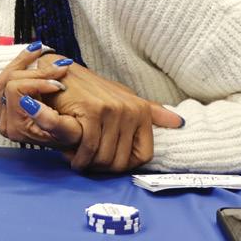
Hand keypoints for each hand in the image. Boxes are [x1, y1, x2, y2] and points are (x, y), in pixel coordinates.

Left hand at [0, 44, 80, 147]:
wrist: (74, 142)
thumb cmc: (73, 136)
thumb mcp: (69, 130)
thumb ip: (49, 120)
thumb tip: (28, 102)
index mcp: (17, 127)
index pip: (16, 89)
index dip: (39, 82)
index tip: (59, 83)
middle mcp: (5, 123)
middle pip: (8, 81)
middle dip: (35, 72)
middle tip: (59, 70)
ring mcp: (2, 117)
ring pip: (2, 80)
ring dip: (21, 64)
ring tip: (40, 53)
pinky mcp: (4, 112)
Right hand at [25, 63, 182, 172]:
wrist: (61, 73)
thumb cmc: (91, 90)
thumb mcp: (123, 98)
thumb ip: (150, 112)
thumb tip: (179, 123)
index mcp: (142, 110)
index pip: (144, 155)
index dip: (125, 166)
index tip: (109, 164)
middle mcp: (131, 110)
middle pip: (122, 160)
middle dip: (102, 168)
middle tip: (87, 164)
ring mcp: (113, 110)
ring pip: (105, 156)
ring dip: (88, 164)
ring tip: (77, 159)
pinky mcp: (93, 111)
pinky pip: (89, 147)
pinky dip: (79, 157)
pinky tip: (71, 156)